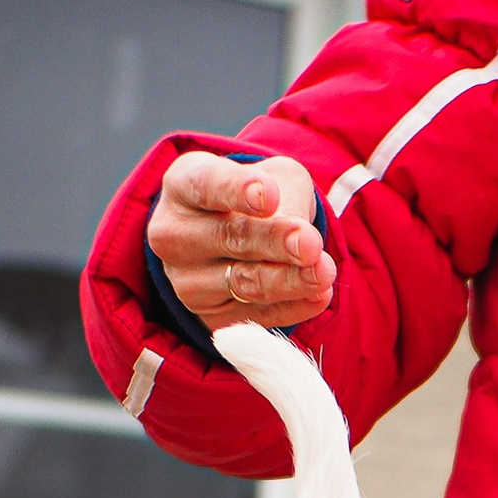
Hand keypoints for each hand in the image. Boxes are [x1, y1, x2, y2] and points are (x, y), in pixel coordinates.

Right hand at [147, 152, 335, 330]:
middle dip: (274, 242)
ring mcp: (187, 282)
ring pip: (244, 282)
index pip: (205, 185)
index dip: (237, 190)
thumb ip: (288, 200)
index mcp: (182, 184)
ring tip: (323, 272)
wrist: (241, 237)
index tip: (269, 196)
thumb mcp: (276, 179)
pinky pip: (257, 316)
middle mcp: (174, 234)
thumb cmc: (258, 198)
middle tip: (310, 244)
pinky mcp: (211, 318)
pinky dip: (293, 306)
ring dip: (288, 280)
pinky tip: (319, 295)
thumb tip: (304, 242)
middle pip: (229, 238)